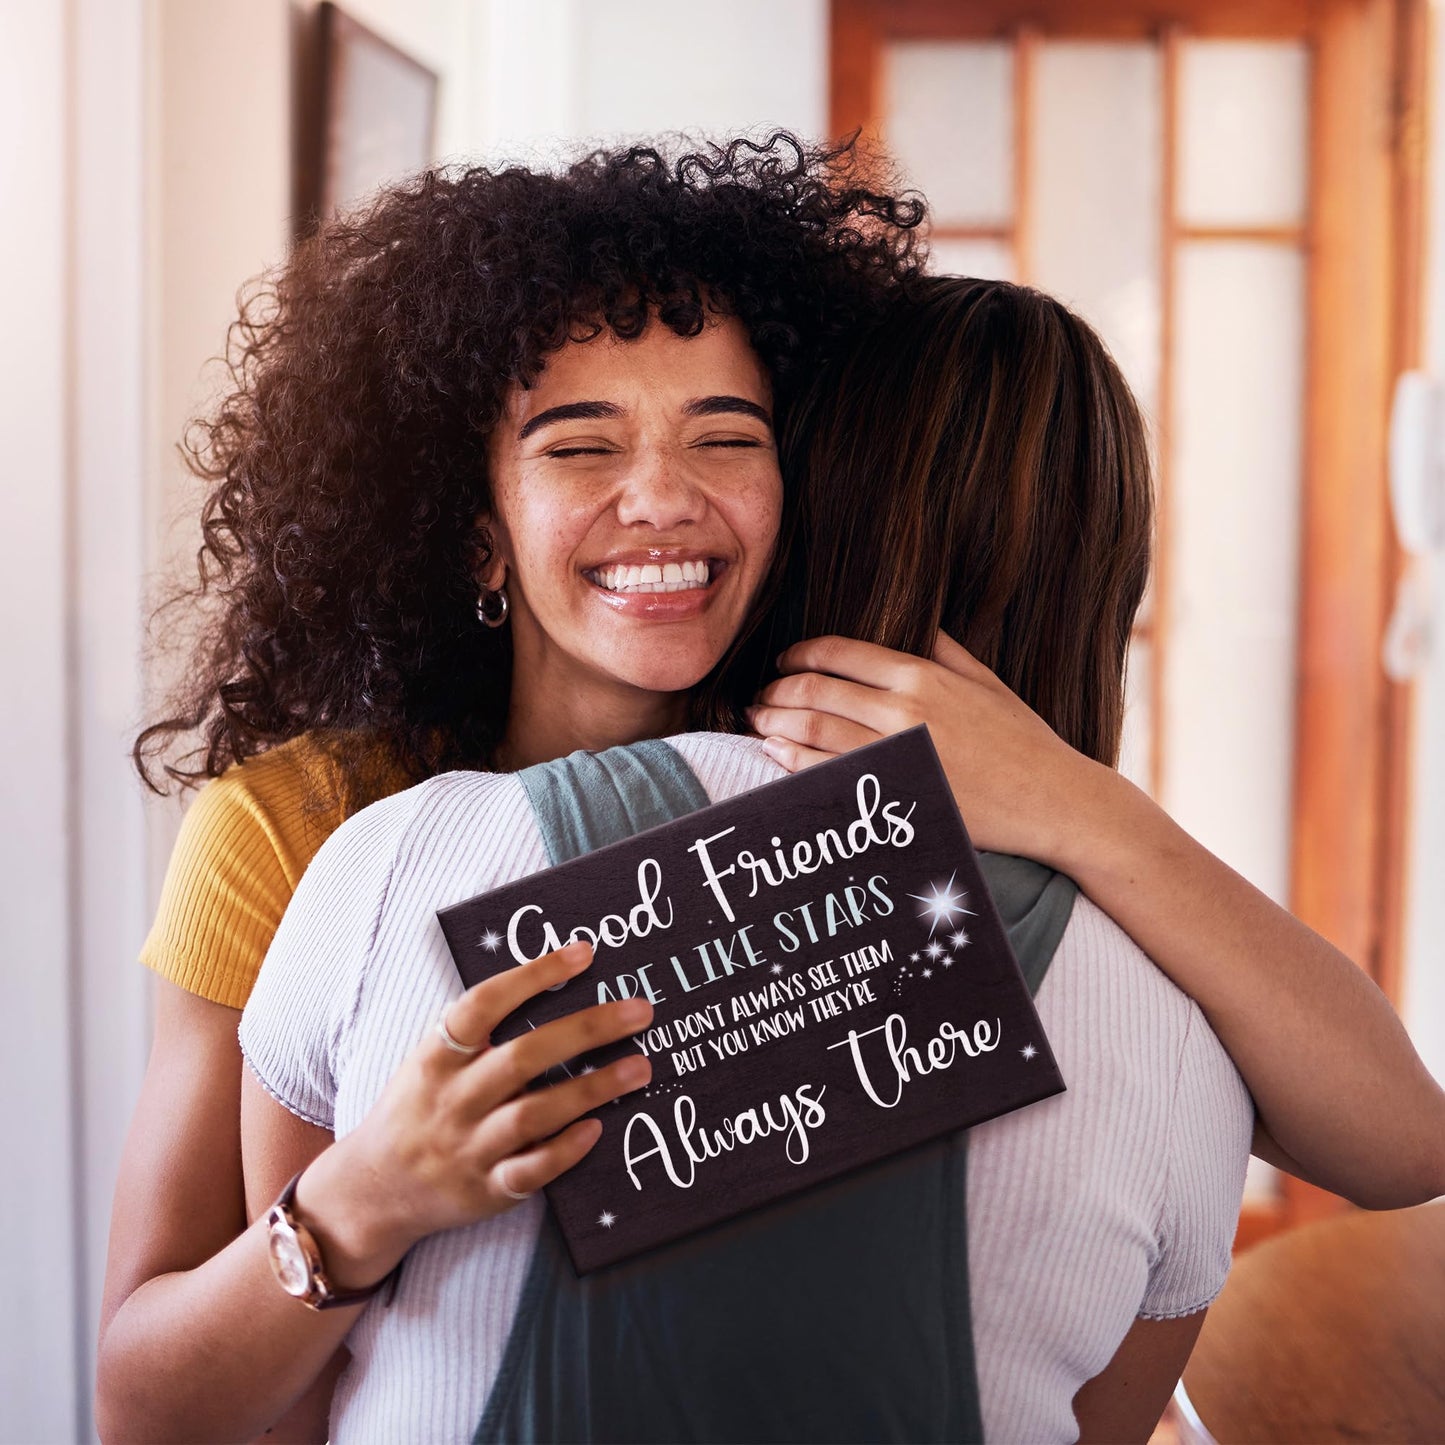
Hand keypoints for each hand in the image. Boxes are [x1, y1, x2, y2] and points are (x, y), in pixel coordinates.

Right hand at [297, 940, 650, 1287]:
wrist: (374, 1187)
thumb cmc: (420, 1105)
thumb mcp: (431, 1058)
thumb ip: (478, 1027)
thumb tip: (556, 979)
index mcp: (436, 1057)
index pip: (483, 1004)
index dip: (533, 975)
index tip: (584, 953)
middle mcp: (452, 1099)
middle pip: (524, 1057)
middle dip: (587, 1031)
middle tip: (641, 1012)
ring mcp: (468, 1148)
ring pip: (534, 1114)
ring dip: (592, 1089)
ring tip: (640, 1067)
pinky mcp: (485, 1192)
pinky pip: (530, 1172)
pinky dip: (564, 1150)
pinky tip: (597, 1129)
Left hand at [749, 631, 1105, 862]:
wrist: (1053, 801)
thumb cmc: (1022, 740)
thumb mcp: (985, 680)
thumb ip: (942, 646)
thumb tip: (910, 617)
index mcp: (922, 675)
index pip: (838, 653)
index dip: (798, 655)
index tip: (784, 663)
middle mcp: (903, 712)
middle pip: (814, 692)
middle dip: (776, 692)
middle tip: (760, 697)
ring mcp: (893, 756)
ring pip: (811, 733)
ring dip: (774, 724)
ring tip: (759, 722)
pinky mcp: (890, 796)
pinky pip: (824, 776)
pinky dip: (790, 762)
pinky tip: (776, 754)